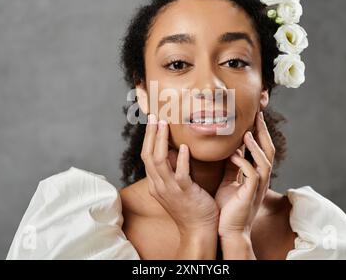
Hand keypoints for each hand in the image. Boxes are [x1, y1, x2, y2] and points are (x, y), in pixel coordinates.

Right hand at [141, 114, 219, 235]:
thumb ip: (173, 170)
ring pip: (159, 161)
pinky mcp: (185, 193)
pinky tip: (184, 147)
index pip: (146, 157)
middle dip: (150, 134)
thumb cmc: (191, 206)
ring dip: (160, 140)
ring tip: (164, 124)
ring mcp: (170, 189)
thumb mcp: (176, 187)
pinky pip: (180, 174)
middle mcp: (158, 185)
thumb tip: (176, 150)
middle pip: (148, 155)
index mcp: (156, 183)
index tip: (152, 122)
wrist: (198, 230)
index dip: (148, 138)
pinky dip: (181, 159)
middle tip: (154, 116)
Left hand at [215, 111, 274, 238]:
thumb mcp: (229, 182)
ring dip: (256, 146)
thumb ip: (232, 167)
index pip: (262, 149)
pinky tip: (233, 155)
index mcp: (256, 175)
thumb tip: (229, 150)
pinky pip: (252, 175)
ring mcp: (258, 187)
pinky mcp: (250, 194)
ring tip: (247, 132)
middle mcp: (261, 179)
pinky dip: (244, 163)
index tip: (255, 117)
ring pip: (264, 161)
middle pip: (269, 151)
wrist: (229, 230)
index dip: (261, 133)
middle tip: (258, 116)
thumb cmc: (228, 207)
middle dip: (264, 133)